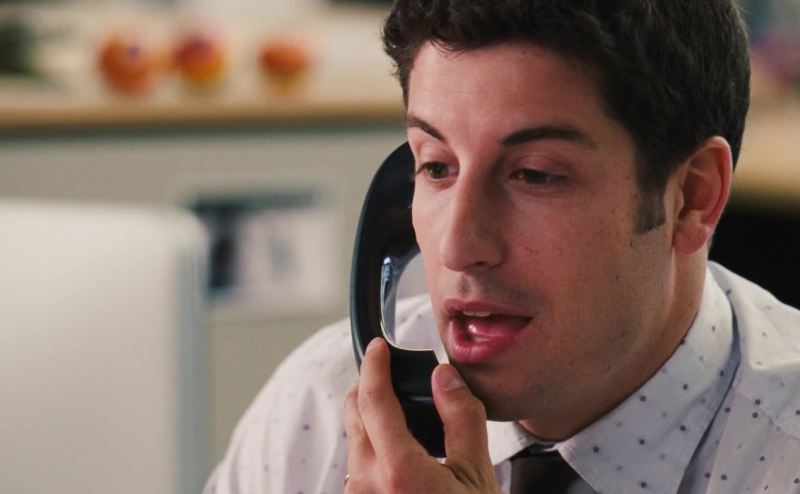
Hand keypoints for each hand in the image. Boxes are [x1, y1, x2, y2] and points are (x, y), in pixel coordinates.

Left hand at [344, 338, 498, 492]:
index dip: (374, 366)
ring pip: (353, 438)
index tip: (378, 347)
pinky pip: (358, 463)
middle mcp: (367, 483)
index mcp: (398, 471)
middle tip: (387, 369)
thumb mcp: (477, 474)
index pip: (373, 401)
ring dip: (369, 415)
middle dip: (368, 384)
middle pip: (354, 414)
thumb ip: (463, 421)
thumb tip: (444, 376)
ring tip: (397, 407)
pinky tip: (396, 443)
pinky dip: (371, 442)